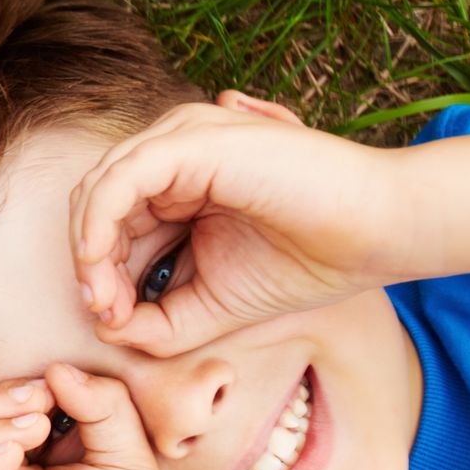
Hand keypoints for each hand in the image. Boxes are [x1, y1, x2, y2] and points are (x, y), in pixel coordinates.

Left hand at [71, 95, 417, 355]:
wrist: (379, 233)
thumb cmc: (308, 262)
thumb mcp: (216, 304)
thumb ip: (160, 321)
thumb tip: (105, 329)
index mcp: (179, 186)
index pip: (111, 225)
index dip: (99, 274)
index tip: (110, 322)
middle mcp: (174, 156)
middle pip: (97, 205)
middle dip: (89, 264)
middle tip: (103, 314)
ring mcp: (182, 141)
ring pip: (100, 188)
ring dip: (90, 249)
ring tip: (105, 299)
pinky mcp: (192, 141)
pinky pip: (121, 176)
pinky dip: (100, 222)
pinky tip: (100, 262)